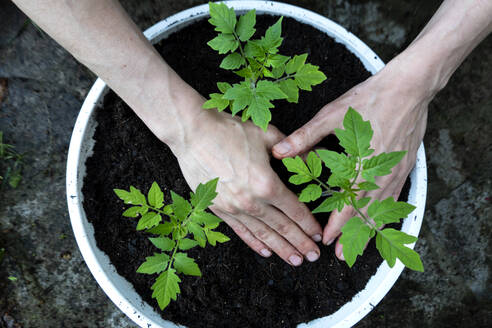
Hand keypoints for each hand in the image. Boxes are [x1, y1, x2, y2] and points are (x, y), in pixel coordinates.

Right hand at [170, 107, 322, 265]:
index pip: (294, 210)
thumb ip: (292, 151)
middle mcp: (251, 201)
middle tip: (313, 256)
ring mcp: (233, 208)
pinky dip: (254, 243)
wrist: (193, 134)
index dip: (309, 224)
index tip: (319, 235)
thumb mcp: (267, 135)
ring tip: (295, 260)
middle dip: (300, 243)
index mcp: (266, 184)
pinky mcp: (218, 209)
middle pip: (282, 227)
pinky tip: (266, 252)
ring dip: (281, 249)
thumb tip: (313, 159)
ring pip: (263, 234)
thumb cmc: (229, 130)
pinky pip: (240, 231)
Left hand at [271, 60, 429, 260]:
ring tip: (358, 246)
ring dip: (368, 229)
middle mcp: (381, 173)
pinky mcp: (405, 166)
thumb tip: (279, 151)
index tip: (326, 238)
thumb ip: (305, 137)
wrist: (409, 87)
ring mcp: (396, 171)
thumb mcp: (333, 115)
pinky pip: (395, 197)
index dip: (337, 223)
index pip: (348, 202)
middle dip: (353, 235)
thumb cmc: (370, 99)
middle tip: (341, 255)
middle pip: (366, 213)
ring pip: (382, 209)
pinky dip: (386, 213)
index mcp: (361, 162)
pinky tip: (381, 222)